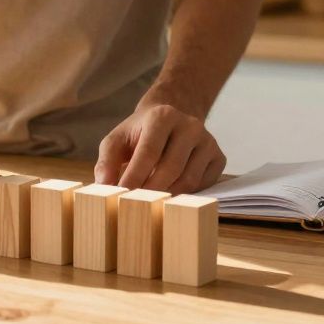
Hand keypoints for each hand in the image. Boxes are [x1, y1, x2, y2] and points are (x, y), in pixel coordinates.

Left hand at [95, 102, 224, 192]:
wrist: (170, 120)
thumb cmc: (139, 134)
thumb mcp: (117, 140)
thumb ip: (106, 160)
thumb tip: (104, 185)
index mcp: (162, 116)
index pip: (148, 152)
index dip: (135, 177)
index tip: (122, 197)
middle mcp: (189, 126)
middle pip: (171, 168)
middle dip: (151, 191)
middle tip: (135, 207)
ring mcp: (208, 141)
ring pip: (189, 180)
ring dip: (168, 196)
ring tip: (151, 205)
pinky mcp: (218, 157)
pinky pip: (203, 184)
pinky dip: (186, 195)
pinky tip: (171, 196)